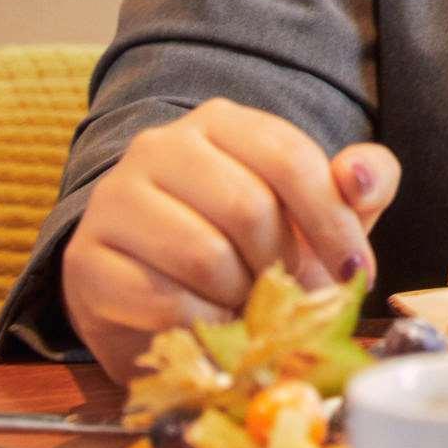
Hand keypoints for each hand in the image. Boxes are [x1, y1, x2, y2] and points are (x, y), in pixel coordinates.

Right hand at [62, 99, 400, 381]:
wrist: (159, 294)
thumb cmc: (249, 243)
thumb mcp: (314, 208)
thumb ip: (361, 181)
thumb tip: (360, 178)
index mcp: (220, 123)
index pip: (290, 159)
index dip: (333, 223)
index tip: (356, 272)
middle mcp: (159, 148)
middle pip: (248, 208)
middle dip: (281, 265)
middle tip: (287, 293)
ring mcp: (114, 201)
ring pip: (203, 254)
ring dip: (241, 296)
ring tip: (248, 306)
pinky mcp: (85, 260)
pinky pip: (160, 298)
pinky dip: (201, 323)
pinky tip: (211, 324)